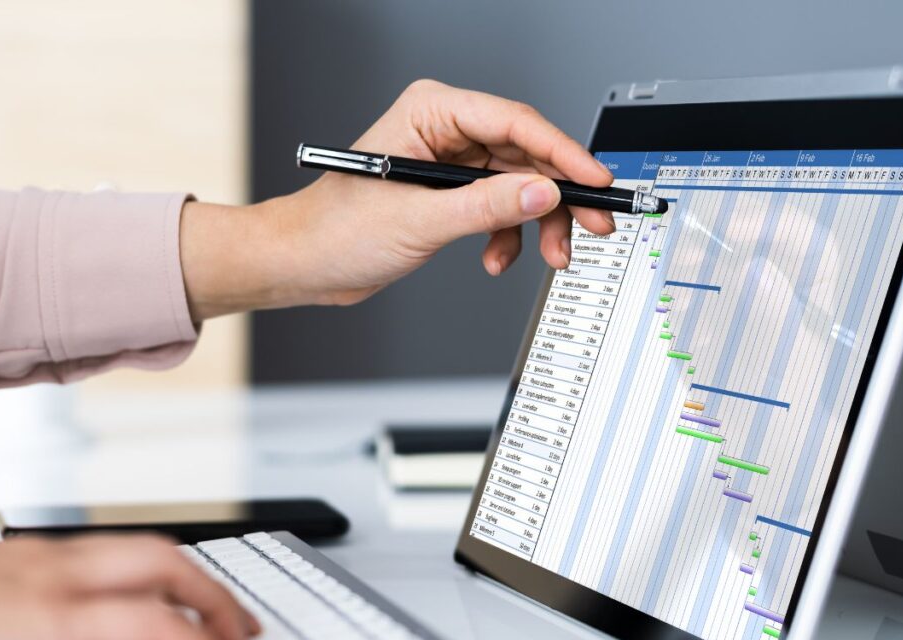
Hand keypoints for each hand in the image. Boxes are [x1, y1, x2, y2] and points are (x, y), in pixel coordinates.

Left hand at [180, 79, 614, 319]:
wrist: (307, 265)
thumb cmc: (336, 230)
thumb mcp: (419, 220)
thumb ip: (486, 206)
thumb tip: (543, 193)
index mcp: (431, 111)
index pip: (515, 122)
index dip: (563, 154)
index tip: (595, 180)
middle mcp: (444, 130)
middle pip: (526, 154)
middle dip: (559, 196)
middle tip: (593, 225)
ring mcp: (450, 162)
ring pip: (520, 185)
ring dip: (537, 223)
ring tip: (549, 254)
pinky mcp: (451, 192)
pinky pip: (501, 207)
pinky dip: (508, 235)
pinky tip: (496, 258)